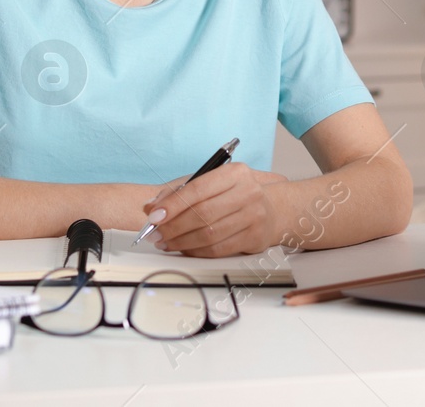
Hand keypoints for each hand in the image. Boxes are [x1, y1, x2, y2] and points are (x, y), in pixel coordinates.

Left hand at [140, 165, 287, 256]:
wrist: (273, 209)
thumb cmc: (235, 194)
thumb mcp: (211, 183)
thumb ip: (181, 191)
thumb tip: (151, 207)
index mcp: (235, 173)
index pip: (198, 188)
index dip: (173, 204)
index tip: (154, 216)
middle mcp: (248, 192)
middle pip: (203, 213)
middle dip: (173, 226)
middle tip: (155, 234)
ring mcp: (254, 215)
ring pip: (209, 234)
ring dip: (181, 241)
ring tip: (165, 243)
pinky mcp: (255, 237)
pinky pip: (218, 249)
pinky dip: (196, 251)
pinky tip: (184, 248)